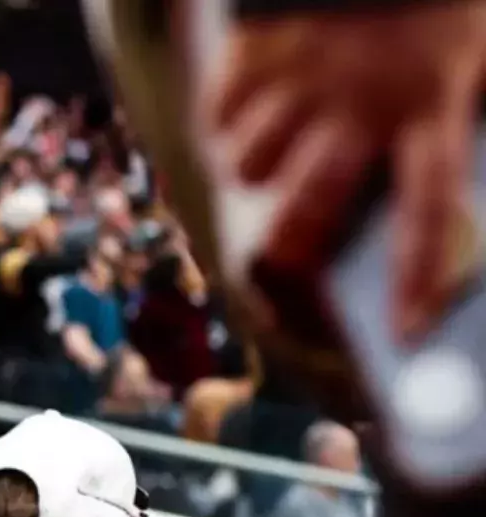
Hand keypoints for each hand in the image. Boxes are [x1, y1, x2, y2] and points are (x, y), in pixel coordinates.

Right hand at [208, 1, 485, 338]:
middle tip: (281, 251)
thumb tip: (419, 233)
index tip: (406, 332)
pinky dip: (222, 116)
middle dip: (287, 242)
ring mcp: (301, 78)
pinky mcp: (254, 51)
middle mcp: (363, 102)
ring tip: (268, 147)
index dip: (418, 276)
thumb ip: (431, 139)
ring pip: (248, 165)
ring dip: (252, 167)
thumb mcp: (456, 69)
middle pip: (306, 207)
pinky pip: (215, 116)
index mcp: (433, 105)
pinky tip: (246, 98)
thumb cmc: (425, 14)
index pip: (429, 209)